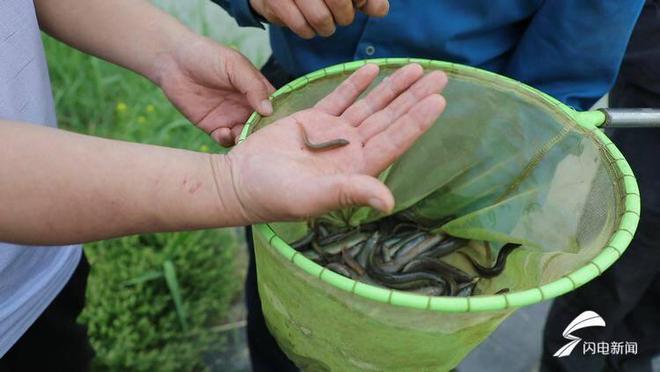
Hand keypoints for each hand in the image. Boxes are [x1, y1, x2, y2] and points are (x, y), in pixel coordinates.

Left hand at [153, 36, 274, 146]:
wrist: (172, 60)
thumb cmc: (207, 56)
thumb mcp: (235, 66)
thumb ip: (253, 86)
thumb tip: (269, 110)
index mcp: (256, 90)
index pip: (276, 107)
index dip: (280, 118)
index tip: (281, 127)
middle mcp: (246, 106)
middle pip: (262, 127)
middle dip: (263, 134)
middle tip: (261, 139)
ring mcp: (230, 118)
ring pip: (245, 136)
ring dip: (246, 140)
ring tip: (240, 135)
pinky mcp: (213, 127)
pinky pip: (225, 140)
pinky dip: (227, 140)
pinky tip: (223, 132)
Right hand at [222, 63, 446, 221]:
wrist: (240, 182)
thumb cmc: (274, 196)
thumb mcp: (312, 197)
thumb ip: (350, 194)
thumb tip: (388, 202)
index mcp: (356, 170)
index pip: (393, 142)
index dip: (416, 122)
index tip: (437, 102)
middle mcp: (351, 151)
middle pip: (389, 120)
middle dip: (414, 98)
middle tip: (440, 76)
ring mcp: (334, 135)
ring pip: (370, 106)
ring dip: (392, 88)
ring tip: (415, 68)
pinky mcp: (314, 121)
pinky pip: (341, 99)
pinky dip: (356, 84)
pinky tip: (372, 70)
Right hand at [250, 0, 388, 37]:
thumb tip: (380, 11)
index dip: (361, 0)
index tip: (357, 2)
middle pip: (339, 2)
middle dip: (345, 16)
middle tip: (342, 16)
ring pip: (320, 18)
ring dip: (327, 28)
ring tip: (325, 23)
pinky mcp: (273, 2)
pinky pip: (300, 27)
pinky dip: (308, 31)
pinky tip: (308, 24)